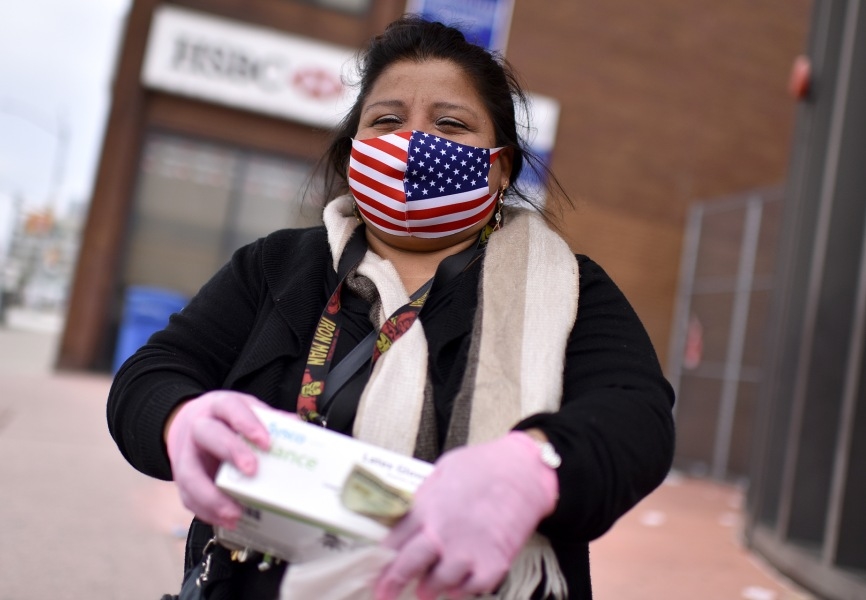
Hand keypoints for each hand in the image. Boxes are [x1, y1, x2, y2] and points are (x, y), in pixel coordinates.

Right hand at [165, 390, 271, 527]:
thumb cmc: (227, 420)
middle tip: (252, 471)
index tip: (266, 442)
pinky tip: (226, 521)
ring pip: (190, 473)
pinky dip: (206, 512)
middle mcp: (199, 427)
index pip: (230, 408)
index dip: (247, 424)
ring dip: (212, 496)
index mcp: (219, 407)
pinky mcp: (183, 478)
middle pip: (209, 435)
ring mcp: (187, 454)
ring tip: (234, 513)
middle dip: (231, 452)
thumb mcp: (247, 411)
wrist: (189, 425)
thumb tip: (300, 428)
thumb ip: (271, 420)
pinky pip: (188, 497)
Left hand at [374, 431, 558, 599]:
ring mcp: (468, 551)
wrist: (524, 471)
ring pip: (438, 585)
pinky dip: (463, 590)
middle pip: (408, 567)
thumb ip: (424, 498)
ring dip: (430, 588)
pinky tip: (460, 585)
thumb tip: (407, 516)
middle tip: (386, 594)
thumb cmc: (483, 465)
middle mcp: (442, 533)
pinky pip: (471, 590)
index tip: (376, 573)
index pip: (393, 542)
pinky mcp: (493, 564)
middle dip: (393, 583)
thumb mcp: (442, 471)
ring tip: (428, 589)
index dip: (382, 561)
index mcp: (426, 508)